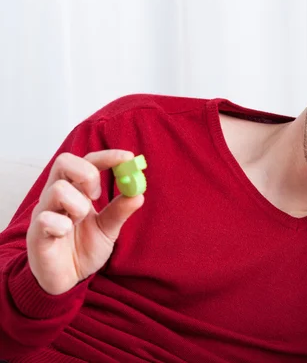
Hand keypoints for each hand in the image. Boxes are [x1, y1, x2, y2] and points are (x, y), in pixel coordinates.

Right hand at [26, 150, 143, 294]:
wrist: (66, 280)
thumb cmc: (83, 248)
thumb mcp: (108, 229)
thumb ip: (120, 211)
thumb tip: (139, 194)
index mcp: (75, 191)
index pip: (87, 161)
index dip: (107, 156)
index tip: (128, 158)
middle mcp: (56, 196)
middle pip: (65, 162)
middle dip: (88, 174)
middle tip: (97, 195)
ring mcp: (44, 213)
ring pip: (58, 189)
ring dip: (78, 205)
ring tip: (79, 221)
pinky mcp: (37, 234)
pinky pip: (46, 219)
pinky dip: (61, 224)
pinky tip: (66, 233)